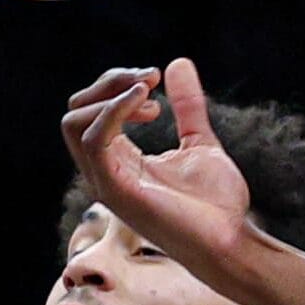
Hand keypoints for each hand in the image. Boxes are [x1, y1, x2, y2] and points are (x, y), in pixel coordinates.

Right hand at [61, 58, 254, 276]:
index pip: (90, 110)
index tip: (156, 80)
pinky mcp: (115, 190)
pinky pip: (94, 141)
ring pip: (74, 123)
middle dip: (110, 83)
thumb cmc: (216, 204)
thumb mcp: (199, 141)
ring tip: (149, 90)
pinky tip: (148, 102)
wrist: (230, 241)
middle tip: (150, 78)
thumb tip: (177, 63)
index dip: (118, 84)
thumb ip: (186, 107)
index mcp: (118, 159)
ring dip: (111, 94)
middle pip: (76, 111)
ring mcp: (106, 181)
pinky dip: (115, 112)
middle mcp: (104, 170)